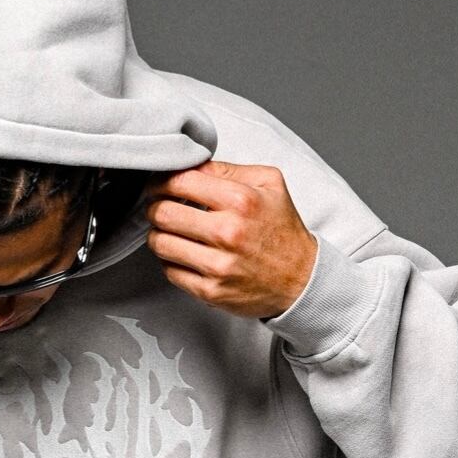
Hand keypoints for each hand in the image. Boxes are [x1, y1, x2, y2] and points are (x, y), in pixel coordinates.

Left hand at [143, 160, 317, 318]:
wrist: (302, 279)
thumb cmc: (282, 229)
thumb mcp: (269, 184)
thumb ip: (228, 170)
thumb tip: (191, 165)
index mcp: (241, 200)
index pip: (180, 181)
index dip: (161, 181)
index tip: (159, 185)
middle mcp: (228, 233)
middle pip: (163, 213)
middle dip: (154, 208)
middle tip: (159, 208)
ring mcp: (218, 266)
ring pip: (160, 244)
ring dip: (158, 235)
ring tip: (169, 231)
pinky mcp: (211, 292)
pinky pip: (170, 272)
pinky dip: (170, 261)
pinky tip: (182, 254)